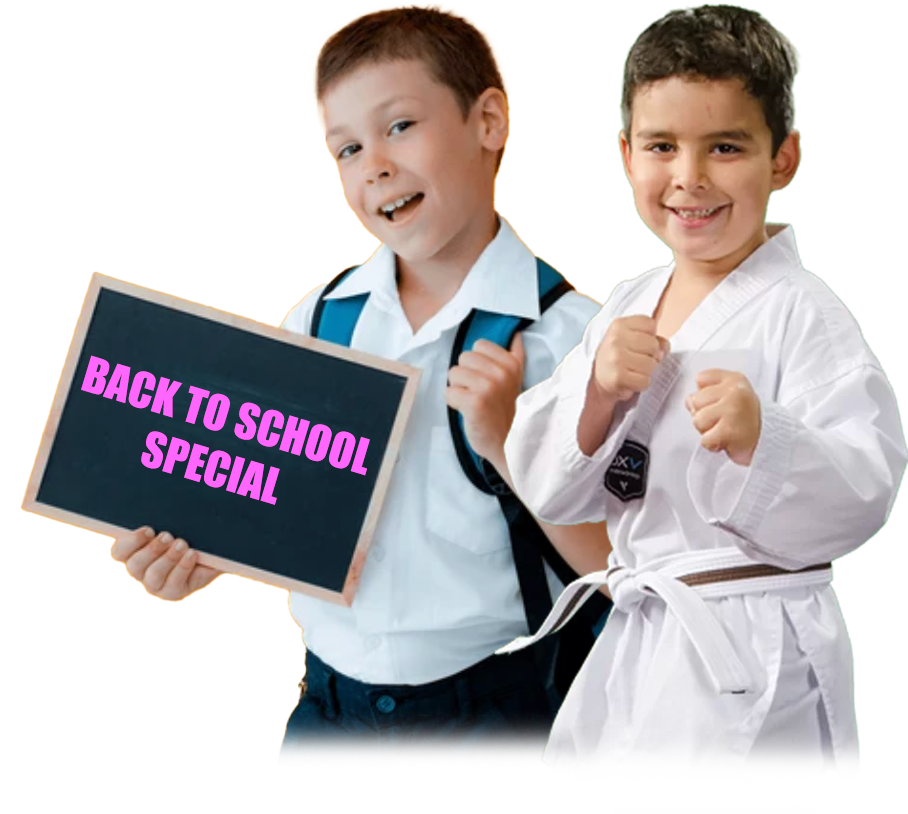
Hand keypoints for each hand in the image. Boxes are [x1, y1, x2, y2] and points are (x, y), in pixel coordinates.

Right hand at [111, 527, 220, 600]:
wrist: (211, 553)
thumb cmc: (189, 535)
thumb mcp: (175, 525)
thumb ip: (163, 521)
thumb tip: (154, 511)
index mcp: (135, 553)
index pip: (119, 552)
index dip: (131, 541)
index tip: (149, 530)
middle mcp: (142, 572)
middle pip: (135, 565)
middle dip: (152, 549)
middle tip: (168, 536)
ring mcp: (156, 586)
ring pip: (154, 575)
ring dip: (168, 558)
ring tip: (182, 544)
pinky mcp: (173, 593)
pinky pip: (174, 583)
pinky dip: (183, 566)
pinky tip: (192, 554)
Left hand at [445, 333, 524, 465]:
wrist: (509, 445)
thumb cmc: (508, 412)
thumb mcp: (516, 381)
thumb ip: (515, 357)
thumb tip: (515, 335)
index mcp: (512, 364)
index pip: (479, 345)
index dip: (477, 364)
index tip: (488, 381)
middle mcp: (502, 373)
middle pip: (464, 357)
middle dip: (466, 375)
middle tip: (479, 393)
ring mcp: (489, 387)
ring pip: (454, 373)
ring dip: (459, 389)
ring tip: (474, 402)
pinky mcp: (475, 403)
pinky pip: (449, 392)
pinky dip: (454, 403)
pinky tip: (468, 412)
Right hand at [593, 316, 668, 402]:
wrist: (597, 380)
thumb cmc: (618, 357)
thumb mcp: (631, 340)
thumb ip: (652, 338)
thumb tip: (664, 348)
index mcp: (619, 325)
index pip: (650, 324)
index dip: (649, 336)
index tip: (637, 344)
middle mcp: (615, 339)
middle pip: (654, 345)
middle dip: (650, 355)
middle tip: (634, 360)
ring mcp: (616, 358)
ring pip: (651, 364)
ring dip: (646, 372)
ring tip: (631, 371)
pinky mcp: (618, 377)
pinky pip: (645, 381)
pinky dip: (641, 384)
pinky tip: (629, 381)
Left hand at [686, 369, 760, 465]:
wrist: (771, 441)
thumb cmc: (746, 419)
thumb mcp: (730, 396)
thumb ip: (707, 392)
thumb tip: (689, 401)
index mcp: (734, 379)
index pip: (701, 379)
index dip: (705, 395)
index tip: (721, 403)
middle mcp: (735, 391)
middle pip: (695, 401)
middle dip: (704, 414)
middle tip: (724, 420)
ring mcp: (733, 409)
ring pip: (697, 420)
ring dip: (708, 431)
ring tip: (726, 430)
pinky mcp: (730, 430)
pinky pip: (704, 440)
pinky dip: (713, 445)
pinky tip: (727, 441)